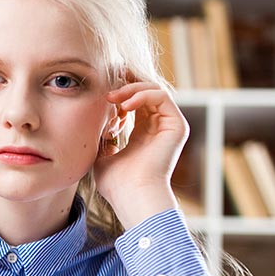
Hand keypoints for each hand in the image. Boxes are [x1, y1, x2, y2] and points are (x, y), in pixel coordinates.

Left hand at [94, 78, 187, 228]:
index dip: (118, 92)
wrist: (132, 196)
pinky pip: (161, 96)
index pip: (133, 102)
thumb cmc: (116, 184)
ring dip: (130, 88)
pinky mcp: (176, 126)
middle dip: (125, 82)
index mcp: (142, 134)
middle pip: (145, 91)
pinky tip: (124, 104)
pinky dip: (142, 94)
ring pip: (153, 90)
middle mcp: (158, 128)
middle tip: (107, 80)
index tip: (99, 94)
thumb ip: (102, 136)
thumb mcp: (101, 155)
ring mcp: (169, 126)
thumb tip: (98, 123)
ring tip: (111, 97)